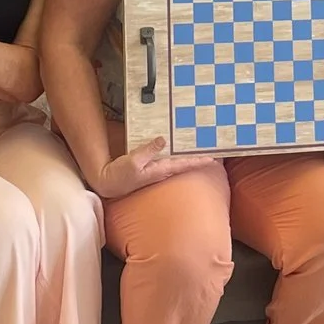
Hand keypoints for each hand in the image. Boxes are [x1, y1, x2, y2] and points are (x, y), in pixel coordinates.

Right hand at [94, 137, 217, 199]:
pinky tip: (180, 150)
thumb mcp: (132, 161)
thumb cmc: (120, 175)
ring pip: (179, 162)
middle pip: (186, 163)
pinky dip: (178, 155)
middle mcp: (162, 171)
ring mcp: (158, 170)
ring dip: (190, 156)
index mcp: (160, 169)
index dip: (199, 160)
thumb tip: (163, 139)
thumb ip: (148, 150)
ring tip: (202, 148)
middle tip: (214, 149)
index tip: (213, 156)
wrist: (109, 184)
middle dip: (199, 157)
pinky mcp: (152, 168)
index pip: (185, 164)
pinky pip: (169, 160)